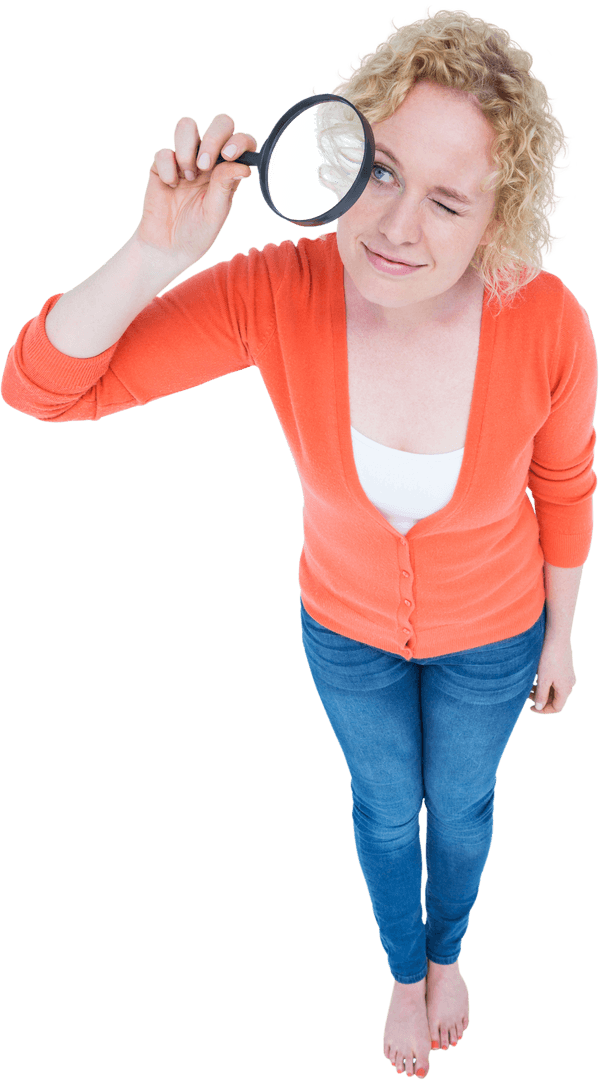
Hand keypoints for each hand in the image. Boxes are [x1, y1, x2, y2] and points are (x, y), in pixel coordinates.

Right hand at [133, 113, 257, 268]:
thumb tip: (243, 166)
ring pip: (187, 126)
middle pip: (219, 124)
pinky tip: (170, 185)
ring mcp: (185, 160)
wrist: (166, 248)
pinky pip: (164, 151)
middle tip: (205, 165)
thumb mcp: (215, 213)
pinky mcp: (162, 165)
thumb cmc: (197, 234)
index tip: (229, 155)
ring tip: (188, 176)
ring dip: (188, 148)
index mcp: (228, 172)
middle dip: (213, 138)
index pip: (240, 142)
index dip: (239, 141)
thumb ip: (225, 186)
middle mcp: (209, 161)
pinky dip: (167, 168)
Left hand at [528, 635, 576, 713]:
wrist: (557, 636)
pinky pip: (555, 681)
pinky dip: (545, 683)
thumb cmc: (549, 658)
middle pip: (555, 699)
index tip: (530, 708)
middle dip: (541, 699)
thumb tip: (539, 707)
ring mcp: (568, 675)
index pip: (556, 708)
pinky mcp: (565, 667)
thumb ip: (541, 695)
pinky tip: (535, 678)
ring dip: (542, 691)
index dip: (543, 711)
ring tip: (528, 686)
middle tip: (526, 695)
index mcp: (566, 689)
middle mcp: (570, 684)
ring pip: (554, 689)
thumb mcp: (543, 679)